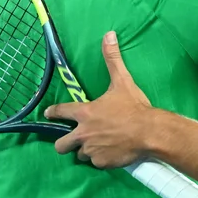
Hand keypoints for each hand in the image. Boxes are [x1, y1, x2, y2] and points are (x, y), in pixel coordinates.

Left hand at [45, 32, 155, 168]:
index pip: (61, 112)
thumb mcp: (122, 81)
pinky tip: (110, 153)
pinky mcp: (101, 162)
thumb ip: (112, 59)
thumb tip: (109, 35)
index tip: (47, 113)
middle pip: (60, 145)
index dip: (52, 112)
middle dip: (63, 143)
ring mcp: (91, 150)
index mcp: (85, 113)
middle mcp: (83, 133)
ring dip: (86, 150)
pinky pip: (96, 162)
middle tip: (71, 141)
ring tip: (98, 145)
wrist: (149, 132)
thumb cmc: (134, 107)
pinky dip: (101, 159)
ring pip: (80, 154)